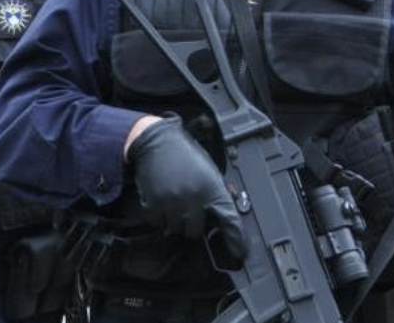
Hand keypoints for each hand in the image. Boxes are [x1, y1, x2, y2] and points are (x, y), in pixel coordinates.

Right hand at [127, 117, 246, 259]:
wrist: (157, 140)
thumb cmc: (185, 154)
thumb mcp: (208, 170)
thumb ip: (217, 192)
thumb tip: (226, 213)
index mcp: (212, 188)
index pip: (229, 220)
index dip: (236, 240)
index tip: (239, 253)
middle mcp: (194, 198)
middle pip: (195, 231)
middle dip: (192, 224)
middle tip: (188, 210)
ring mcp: (172, 201)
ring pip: (175, 229)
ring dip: (174, 220)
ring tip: (173, 202)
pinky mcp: (154, 202)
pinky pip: (157, 222)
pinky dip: (158, 216)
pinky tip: (161, 202)